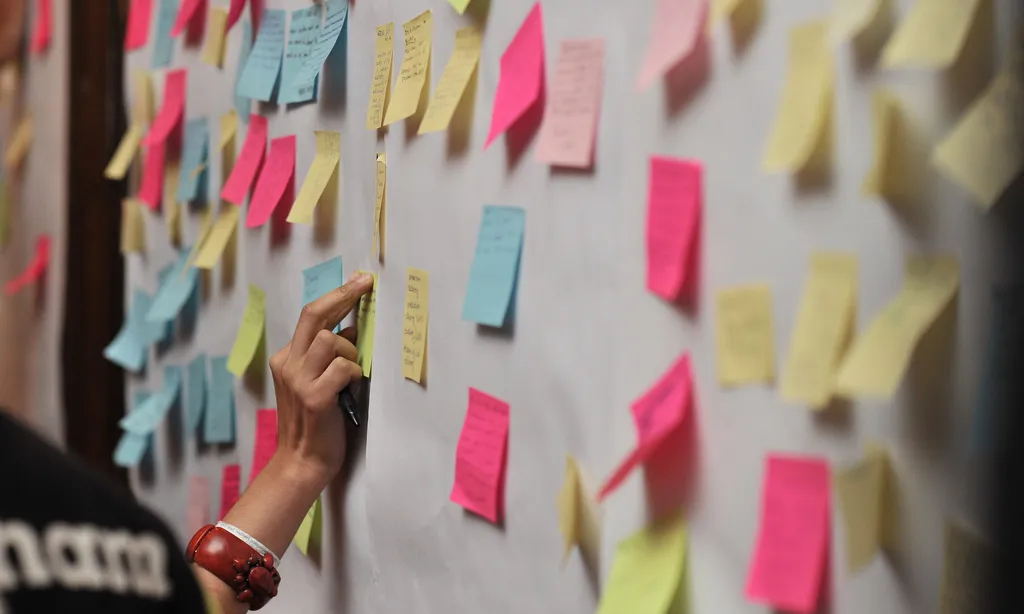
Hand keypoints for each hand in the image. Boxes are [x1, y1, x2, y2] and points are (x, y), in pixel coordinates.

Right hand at [269, 272, 374, 487]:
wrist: (302, 462)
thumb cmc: (317, 421)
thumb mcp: (320, 381)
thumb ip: (330, 354)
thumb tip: (353, 328)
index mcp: (286, 358)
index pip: (311, 315)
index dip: (337, 294)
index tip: (359, 279)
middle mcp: (287, 364)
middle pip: (314, 315)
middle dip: (343, 295)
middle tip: (365, 283)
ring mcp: (299, 380)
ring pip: (330, 340)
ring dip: (350, 350)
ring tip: (352, 372)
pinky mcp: (315, 397)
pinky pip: (343, 368)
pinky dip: (353, 373)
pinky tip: (350, 388)